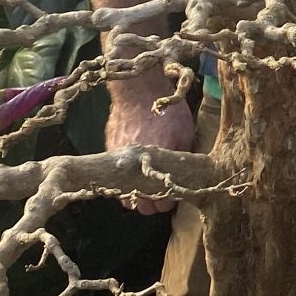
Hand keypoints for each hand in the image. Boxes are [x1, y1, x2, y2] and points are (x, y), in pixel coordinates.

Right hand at [105, 86, 195, 214]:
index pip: (163, 203)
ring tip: (146, 186)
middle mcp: (136, 167)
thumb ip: (183, 158)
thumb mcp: (185, 132)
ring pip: (125, 195)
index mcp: (158, 164)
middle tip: (160, 194)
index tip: (173, 196)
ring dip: (135, 195)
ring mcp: (119, 161)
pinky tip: (134, 170)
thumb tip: (185, 176)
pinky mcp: (109, 152)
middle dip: (152, 204)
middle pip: (141, 206)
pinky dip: (124, 178)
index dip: (169, 202)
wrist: (138, 90)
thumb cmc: (167, 110)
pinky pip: (115, 176)